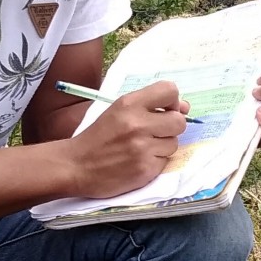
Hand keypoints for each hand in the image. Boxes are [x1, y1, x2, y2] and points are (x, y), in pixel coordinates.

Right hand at [63, 81, 189, 197]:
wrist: (76, 166)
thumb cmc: (98, 137)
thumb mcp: (118, 111)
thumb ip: (149, 106)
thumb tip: (185, 108)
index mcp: (129, 104)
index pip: (170, 90)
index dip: (173, 101)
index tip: (164, 110)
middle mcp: (137, 124)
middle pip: (179, 121)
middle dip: (171, 127)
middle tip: (154, 132)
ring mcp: (142, 148)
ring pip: (174, 143)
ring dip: (162, 146)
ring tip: (141, 148)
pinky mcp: (145, 169)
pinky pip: (165, 161)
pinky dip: (155, 162)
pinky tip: (137, 161)